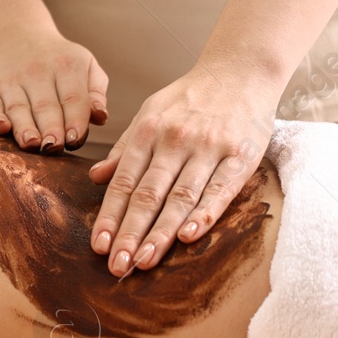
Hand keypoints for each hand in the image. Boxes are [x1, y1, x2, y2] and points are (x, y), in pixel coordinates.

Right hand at [0, 26, 108, 151]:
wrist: (18, 38)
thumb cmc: (60, 61)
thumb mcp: (86, 66)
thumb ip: (95, 93)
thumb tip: (100, 117)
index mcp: (66, 66)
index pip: (73, 97)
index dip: (75, 119)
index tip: (75, 140)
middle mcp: (37, 72)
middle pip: (45, 105)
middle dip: (50, 128)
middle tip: (54, 147)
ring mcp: (11, 81)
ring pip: (18, 107)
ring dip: (24, 127)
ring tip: (32, 144)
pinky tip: (0, 127)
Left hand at [87, 64, 278, 275]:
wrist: (241, 71)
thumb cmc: (191, 98)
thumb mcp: (150, 112)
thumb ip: (124, 148)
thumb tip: (96, 178)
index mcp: (149, 131)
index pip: (124, 182)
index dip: (110, 216)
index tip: (99, 245)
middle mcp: (175, 140)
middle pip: (148, 194)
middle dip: (130, 233)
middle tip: (117, 267)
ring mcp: (208, 148)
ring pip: (180, 197)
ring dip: (160, 233)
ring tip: (144, 261)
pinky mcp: (240, 156)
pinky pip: (220, 191)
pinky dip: (204, 215)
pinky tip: (187, 238)